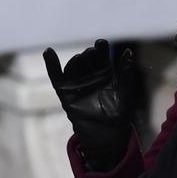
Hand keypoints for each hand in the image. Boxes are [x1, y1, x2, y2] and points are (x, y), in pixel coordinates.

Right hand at [43, 39, 137, 171]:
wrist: (106, 134)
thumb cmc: (118, 113)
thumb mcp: (124, 92)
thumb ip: (125, 73)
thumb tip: (128, 51)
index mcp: (104, 72)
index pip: (101, 56)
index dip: (100, 48)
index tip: (101, 43)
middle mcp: (89, 74)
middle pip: (86, 60)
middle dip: (88, 55)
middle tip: (91, 52)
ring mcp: (76, 83)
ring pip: (73, 67)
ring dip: (75, 61)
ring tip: (79, 59)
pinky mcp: (65, 92)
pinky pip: (56, 77)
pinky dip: (51, 65)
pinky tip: (48, 52)